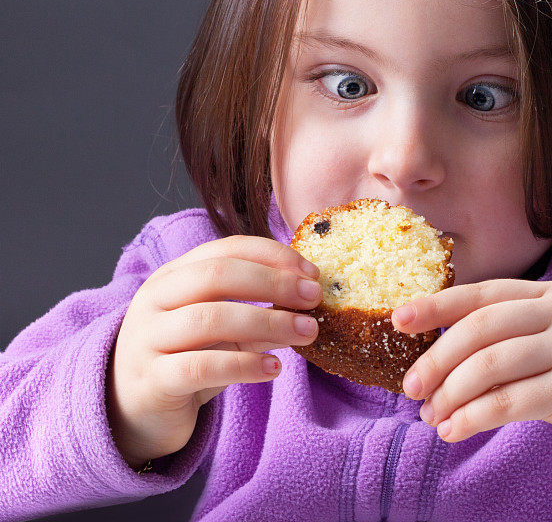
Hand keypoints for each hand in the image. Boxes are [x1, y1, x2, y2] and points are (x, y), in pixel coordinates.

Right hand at [106, 235, 321, 468]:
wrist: (129, 411)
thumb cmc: (184, 357)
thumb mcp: (223, 330)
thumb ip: (258, 313)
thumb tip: (309, 303)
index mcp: (176, 273)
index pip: (229, 248)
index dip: (274, 256)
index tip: (312, 274)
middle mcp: (157, 298)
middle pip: (218, 275)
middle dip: (274, 284)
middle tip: (314, 299)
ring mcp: (149, 337)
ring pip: (211, 318)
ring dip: (268, 323)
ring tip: (306, 334)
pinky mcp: (152, 379)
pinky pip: (202, 366)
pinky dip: (244, 365)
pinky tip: (274, 369)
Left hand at [392, 279, 551, 471]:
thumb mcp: (547, 337)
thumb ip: (503, 335)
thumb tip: (432, 356)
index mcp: (546, 293)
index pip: (481, 294)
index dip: (436, 305)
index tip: (397, 320)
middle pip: (481, 329)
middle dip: (437, 358)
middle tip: (410, 388)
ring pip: (492, 365)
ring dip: (451, 393)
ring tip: (431, 416)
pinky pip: (511, 401)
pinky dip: (474, 417)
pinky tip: (453, 430)